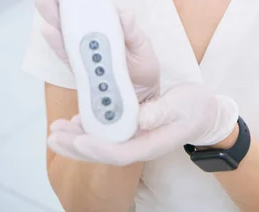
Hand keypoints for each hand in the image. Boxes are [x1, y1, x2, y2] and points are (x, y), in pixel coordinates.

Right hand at [30, 0, 159, 102]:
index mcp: (105, 17)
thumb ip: (132, 29)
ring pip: (61, 25)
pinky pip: (64, 52)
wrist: (141, 94)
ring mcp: (81, 46)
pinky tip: (47, 28)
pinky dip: (56, 41)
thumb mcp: (143, 44)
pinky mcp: (78, 66)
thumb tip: (124, 12)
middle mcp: (89, 28)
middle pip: (67, 4)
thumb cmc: (142, 64)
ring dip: (50, 10)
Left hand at [47, 82, 238, 165]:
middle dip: (75, 146)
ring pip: (100, 145)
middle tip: (53, 134)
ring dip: (76, 139)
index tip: (78, 138)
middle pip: (102, 153)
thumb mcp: (182, 105)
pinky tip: (75, 120)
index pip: (119, 152)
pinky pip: (105, 135)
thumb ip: (161, 111)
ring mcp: (134, 140)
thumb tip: (141, 119)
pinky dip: (88, 129)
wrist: (205, 113)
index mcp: (150, 143)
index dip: (97, 147)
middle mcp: (138, 145)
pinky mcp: (132, 131)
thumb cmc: (194, 108)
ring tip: (55, 130)